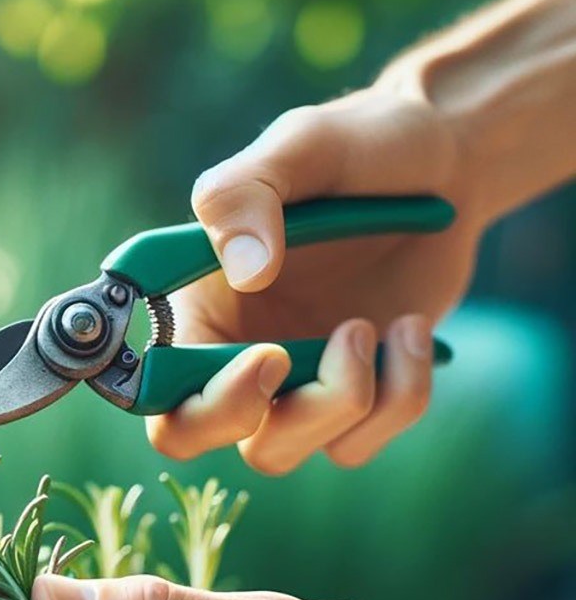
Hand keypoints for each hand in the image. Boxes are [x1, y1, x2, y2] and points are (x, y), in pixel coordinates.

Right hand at [151, 81, 484, 470]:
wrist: (449, 170)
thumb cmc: (360, 149)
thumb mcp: (301, 147)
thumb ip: (247, 195)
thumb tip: (245, 275)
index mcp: (194, 303)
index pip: (149, 386)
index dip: (180, 396)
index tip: (262, 354)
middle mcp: (228, 352)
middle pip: (192, 436)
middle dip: (241, 414)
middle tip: (284, 356)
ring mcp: (288, 385)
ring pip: (276, 453)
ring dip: (336, 400)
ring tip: (373, 326)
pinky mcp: (349, 403)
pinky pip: (355, 446)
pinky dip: (394, 397)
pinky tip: (408, 333)